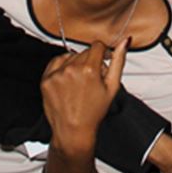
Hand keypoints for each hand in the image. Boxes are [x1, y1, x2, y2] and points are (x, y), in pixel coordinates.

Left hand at [42, 39, 127, 155]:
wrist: (73, 130)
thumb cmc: (93, 112)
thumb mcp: (112, 87)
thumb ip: (119, 61)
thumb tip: (125, 42)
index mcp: (89, 70)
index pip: (97, 46)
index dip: (102, 52)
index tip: (103, 59)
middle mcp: (71, 69)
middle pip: (84, 52)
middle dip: (90, 61)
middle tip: (92, 79)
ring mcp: (57, 74)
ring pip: (70, 56)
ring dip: (76, 64)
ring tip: (79, 82)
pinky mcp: (46, 79)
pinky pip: (55, 62)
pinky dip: (62, 67)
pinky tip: (68, 81)